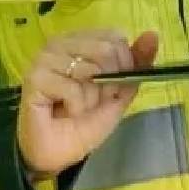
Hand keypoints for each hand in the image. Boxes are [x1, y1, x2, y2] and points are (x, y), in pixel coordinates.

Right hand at [16, 28, 158, 178]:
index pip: (115, 38)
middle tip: (93, 102)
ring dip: (91, 98)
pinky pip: (73, 88)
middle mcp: (61, 42)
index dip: (122, 66)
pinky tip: (63, 112)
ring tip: (76, 108)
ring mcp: (45, 57)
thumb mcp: (118, 94)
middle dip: (108, 84)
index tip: (111, 90)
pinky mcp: (35, 76)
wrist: (57, 154)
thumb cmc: (84, 122)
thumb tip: (153, 35)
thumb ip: (136, 65)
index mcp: (82, 40)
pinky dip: (76, 106)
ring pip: (90, 69)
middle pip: (106, 50)